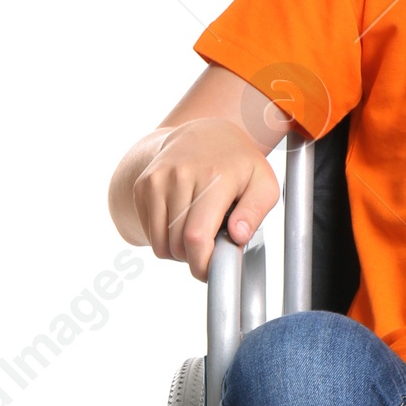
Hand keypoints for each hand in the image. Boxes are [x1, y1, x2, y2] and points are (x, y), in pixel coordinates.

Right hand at [131, 118, 279, 279]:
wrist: (203, 134)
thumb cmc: (238, 165)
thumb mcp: (263, 183)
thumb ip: (255, 212)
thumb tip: (238, 236)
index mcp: (214, 178)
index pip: (196, 236)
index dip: (202, 264)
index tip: (212, 271)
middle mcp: (180, 175)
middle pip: (178, 245)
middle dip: (195, 259)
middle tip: (212, 247)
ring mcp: (157, 180)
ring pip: (161, 243)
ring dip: (179, 251)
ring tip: (198, 235)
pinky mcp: (143, 186)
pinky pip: (150, 232)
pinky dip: (165, 238)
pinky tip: (182, 223)